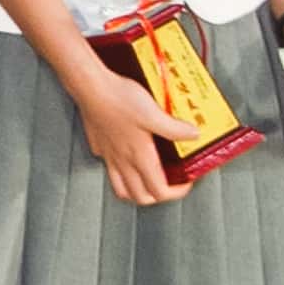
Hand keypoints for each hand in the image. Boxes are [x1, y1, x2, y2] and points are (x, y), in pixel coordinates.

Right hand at [60, 48, 190, 210]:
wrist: (91, 87)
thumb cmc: (119, 99)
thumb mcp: (154, 113)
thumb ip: (175, 128)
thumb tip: (193, 135)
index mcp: (139, 156)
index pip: (159, 191)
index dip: (177, 192)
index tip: (186, 182)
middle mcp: (122, 161)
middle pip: (140, 197)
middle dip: (158, 196)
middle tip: (170, 185)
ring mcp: (108, 155)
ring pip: (121, 189)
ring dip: (136, 192)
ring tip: (147, 183)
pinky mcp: (99, 146)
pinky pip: (109, 168)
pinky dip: (120, 172)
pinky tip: (126, 158)